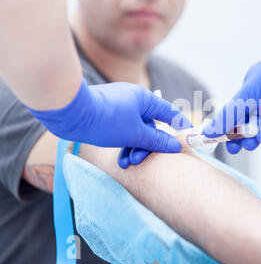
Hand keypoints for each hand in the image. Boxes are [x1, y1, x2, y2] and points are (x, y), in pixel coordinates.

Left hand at [28, 80, 190, 165]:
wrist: (69, 112)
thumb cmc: (106, 119)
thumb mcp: (135, 134)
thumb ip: (156, 140)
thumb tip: (175, 145)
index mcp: (145, 99)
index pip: (170, 113)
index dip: (180, 127)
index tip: (189, 139)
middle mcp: (134, 100)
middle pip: (150, 126)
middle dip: (146, 145)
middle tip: (140, 160)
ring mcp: (120, 106)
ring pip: (135, 130)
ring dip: (132, 148)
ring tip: (126, 164)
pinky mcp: (107, 114)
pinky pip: (122, 130)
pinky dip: (122, 143)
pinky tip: (118, 158)